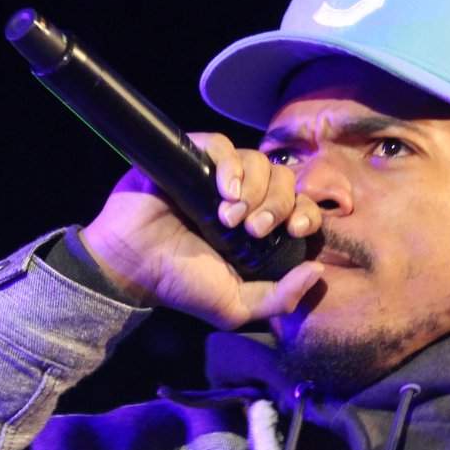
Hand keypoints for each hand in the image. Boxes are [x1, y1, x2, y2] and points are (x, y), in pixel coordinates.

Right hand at [77, 132, 324, 328]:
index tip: (296, 229)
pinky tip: (223, 190)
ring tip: (230, 216)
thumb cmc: (181, 284)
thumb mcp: (236, 306)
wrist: (132, 268)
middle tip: (254, 230)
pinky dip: (230, 164)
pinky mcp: (191, 157)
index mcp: (259, 226)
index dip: (307, 212)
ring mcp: (216, 175)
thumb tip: (317, 271)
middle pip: (284, 179)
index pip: (300, 205)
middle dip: (278, 204)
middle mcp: (243, 196)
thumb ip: (280, 298)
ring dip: (254, 188)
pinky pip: (222, 144)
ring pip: (258, 160)